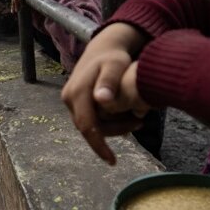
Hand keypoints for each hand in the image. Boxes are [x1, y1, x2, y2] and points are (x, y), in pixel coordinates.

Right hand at [60, 23, 149, 164]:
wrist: (102, 49)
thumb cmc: (112, 57)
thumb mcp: (115, 65)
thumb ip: (110, 81)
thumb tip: (102, 100)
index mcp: (77, 93)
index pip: (87, 126)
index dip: (99, 145)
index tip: (113, 160)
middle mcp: (69, 98)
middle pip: (90, 128)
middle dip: (114, 132)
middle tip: (139, 123)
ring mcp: (71, 101)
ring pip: (92, 125)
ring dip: (114, 127)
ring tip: (138, 118)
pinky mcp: (77, 102)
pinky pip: (92, 119)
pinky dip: (109, 121)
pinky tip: (127, 115)